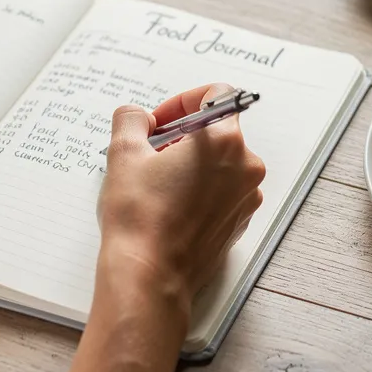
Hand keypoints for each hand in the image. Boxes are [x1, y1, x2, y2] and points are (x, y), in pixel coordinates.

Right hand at [97, 84, 266, 321]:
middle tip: (152, 151)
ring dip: (193, 162)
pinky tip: (172, 204)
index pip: (218, 94)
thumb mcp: (124, 154)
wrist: (149, 276)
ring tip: (159, 181)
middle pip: (219, 130)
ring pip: (223, 162)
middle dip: (184, 134)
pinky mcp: (240, 222)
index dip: (184, 101)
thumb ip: (131, 120)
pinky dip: (202, 188)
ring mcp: (247, 197)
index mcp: (224, 141)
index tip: (161, 121)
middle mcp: (246, 167)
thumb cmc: (139, 217)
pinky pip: (224, 191)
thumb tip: (138, 116)